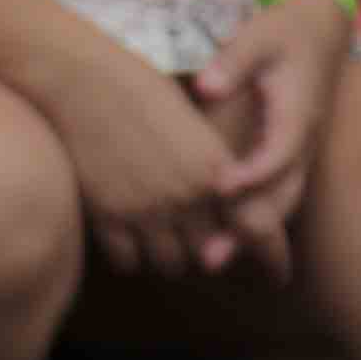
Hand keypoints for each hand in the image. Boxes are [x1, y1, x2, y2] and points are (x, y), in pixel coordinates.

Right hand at [34, 17, 282, 283]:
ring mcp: (145, 209)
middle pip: (212, 253)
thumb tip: (220, 200)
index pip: (258, 229)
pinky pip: (129, 262)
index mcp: (215, 169)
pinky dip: (134, 257)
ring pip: (172, 265)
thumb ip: (211, 168)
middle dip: (211, 253)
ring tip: (164, 241)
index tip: (278, 278)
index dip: (273, 258)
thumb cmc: (139, 89)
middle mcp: (186, 196)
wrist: (81, 80)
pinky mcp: (108, 216)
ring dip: (171, 256)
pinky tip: (130, 240)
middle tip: (205, 250)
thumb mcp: (191, 125)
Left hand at [184, 0, 346, 263]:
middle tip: (209, 256)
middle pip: (282, 194)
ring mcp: (299, 153)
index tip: (219, 188)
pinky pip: (275, 195)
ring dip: (250, 234)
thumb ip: (233, 62)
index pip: (279, 153)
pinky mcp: (288, 156)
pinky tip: (221, 239)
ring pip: (281, 202)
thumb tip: (206, 87)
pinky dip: (253, 220)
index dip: (252, 173)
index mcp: (297, 114)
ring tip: (210, 261)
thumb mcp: (259, 37)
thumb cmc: (285, 33)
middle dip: (249, 228)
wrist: (320, 30)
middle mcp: (303, 142)